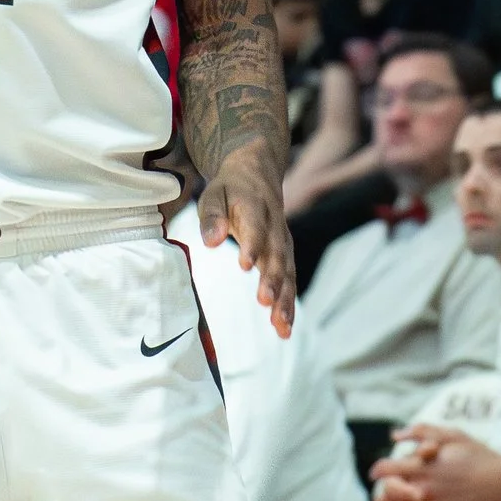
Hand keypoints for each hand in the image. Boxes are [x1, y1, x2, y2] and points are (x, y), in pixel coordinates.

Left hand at [200, 143, 295, 334]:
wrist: (258, 173)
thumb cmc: (230, 189)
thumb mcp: (214, 194)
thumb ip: (212, 218)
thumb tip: (210, 242)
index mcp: (256, 209)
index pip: (255, 229)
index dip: (252, 246)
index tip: (246, 266)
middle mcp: (275, 227)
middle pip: (276, 255)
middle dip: (273, 280)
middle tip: (266, 303)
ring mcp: (283, 242)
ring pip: (288, 272)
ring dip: (285, 298)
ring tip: (281, 326)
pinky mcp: (285, 254)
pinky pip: (290, 279)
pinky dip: (289, 302)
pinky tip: (284, 327)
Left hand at [372, 425, 500, 500]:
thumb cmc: (479, 457)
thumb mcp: (452, 435)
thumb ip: (421, 432)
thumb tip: (395, 436)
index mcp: (420, 469)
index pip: (384, 472)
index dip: (378, 471)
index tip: (378, 472)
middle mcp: (422, 492)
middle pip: (384, 499)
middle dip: (385, 494)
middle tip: (392, 491)